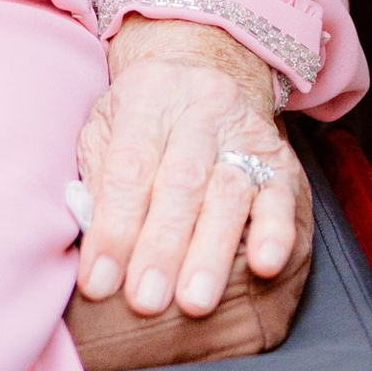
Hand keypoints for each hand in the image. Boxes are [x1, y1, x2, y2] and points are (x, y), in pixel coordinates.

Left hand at [75, 19, 307, 323]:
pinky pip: (281, 195)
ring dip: (211, 253)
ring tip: (194, 303)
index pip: (127, 167)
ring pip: (230, 192)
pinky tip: (264, 265)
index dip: (113, 228)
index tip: (99, 283)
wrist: (205, 67)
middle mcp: (199, 108)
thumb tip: (90, 242)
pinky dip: (275, 232)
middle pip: (180, 182)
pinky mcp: (281, 157)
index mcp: (146, 95)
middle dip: (162, 248)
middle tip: (146, 301)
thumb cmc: (143, 117)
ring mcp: (244, 131)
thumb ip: (95, 180)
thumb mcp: (106, 128)